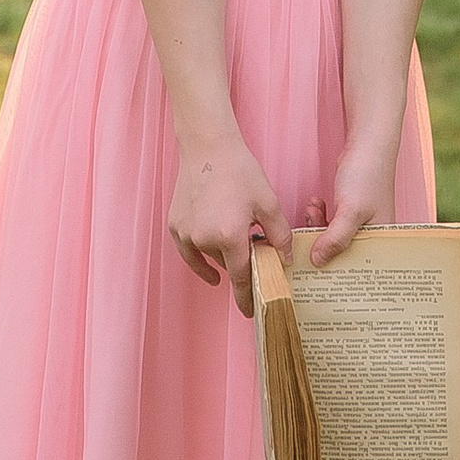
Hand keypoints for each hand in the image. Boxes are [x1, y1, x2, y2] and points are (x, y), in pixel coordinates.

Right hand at [168, 135, 290, 312]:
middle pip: (228, 265)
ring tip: (234, 230)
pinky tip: (211, 266)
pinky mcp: (175, 226)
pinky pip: (190, 252)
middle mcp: (203, 240)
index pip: (242, 278)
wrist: (207, 146)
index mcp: (229, 236)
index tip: (253, 313)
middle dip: (241, 263)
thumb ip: (279, 235)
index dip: (248, 297)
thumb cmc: (239, 171)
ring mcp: (186, 234)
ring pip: (210, 257)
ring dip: (223, 254)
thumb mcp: (268, 203)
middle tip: (253, 249)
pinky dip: (201, 258)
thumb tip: (284, 259)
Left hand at [306, 133, 398, 267]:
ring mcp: (362, 222)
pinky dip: (321, 215)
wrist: (368, 144)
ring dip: (318, 227)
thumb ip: (335, 238)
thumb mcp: (350, 211)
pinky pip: (332, 222)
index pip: (358, 266)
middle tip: (305, 238)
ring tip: (311, 212)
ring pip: (335, 237)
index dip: (336, 269)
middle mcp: (373, 234)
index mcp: (380, 240)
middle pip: (344, 254)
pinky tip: (315, 204)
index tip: (313, 268)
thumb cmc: (367, 175)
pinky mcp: (351, 211)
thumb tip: (317, 261)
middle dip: (323, 245)